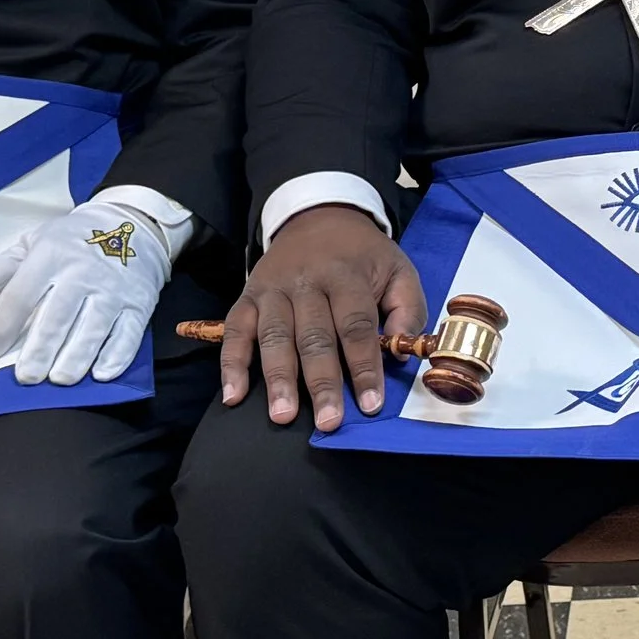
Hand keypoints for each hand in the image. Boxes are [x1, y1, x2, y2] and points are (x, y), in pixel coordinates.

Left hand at [0, 199, 172, 386]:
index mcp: (50, 256)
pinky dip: (116, 356)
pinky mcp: (139, 304)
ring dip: (75, 358)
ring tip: (60, 379)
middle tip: (26, 377)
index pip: (20, 296)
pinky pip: (129, 334)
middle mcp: (82, 274)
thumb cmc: (73, 240)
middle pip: (57, 318)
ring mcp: (113, 290)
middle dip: (40, 351)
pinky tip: (102, 374)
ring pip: (92, 329)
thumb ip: (0, 271)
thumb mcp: (33, 242)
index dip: (1, 327)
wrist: (132, 224)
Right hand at [223, 205, 426, 431]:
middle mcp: (306, 282)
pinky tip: (233, 396)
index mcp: (347, 275)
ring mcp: (272, 289)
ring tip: (282, 416)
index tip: (370, 405)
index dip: (364, 366)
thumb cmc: (362, 256)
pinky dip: (230, 364)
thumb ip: (408, 308)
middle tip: (328, 422)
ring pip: (274, 337)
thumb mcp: (398, 269)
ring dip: (278, 378)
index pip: (356, 326)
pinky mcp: (247, 296)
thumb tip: (400, 351)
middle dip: (321, 382)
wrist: (318, 215)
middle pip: (314, 337)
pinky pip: (235, 330)